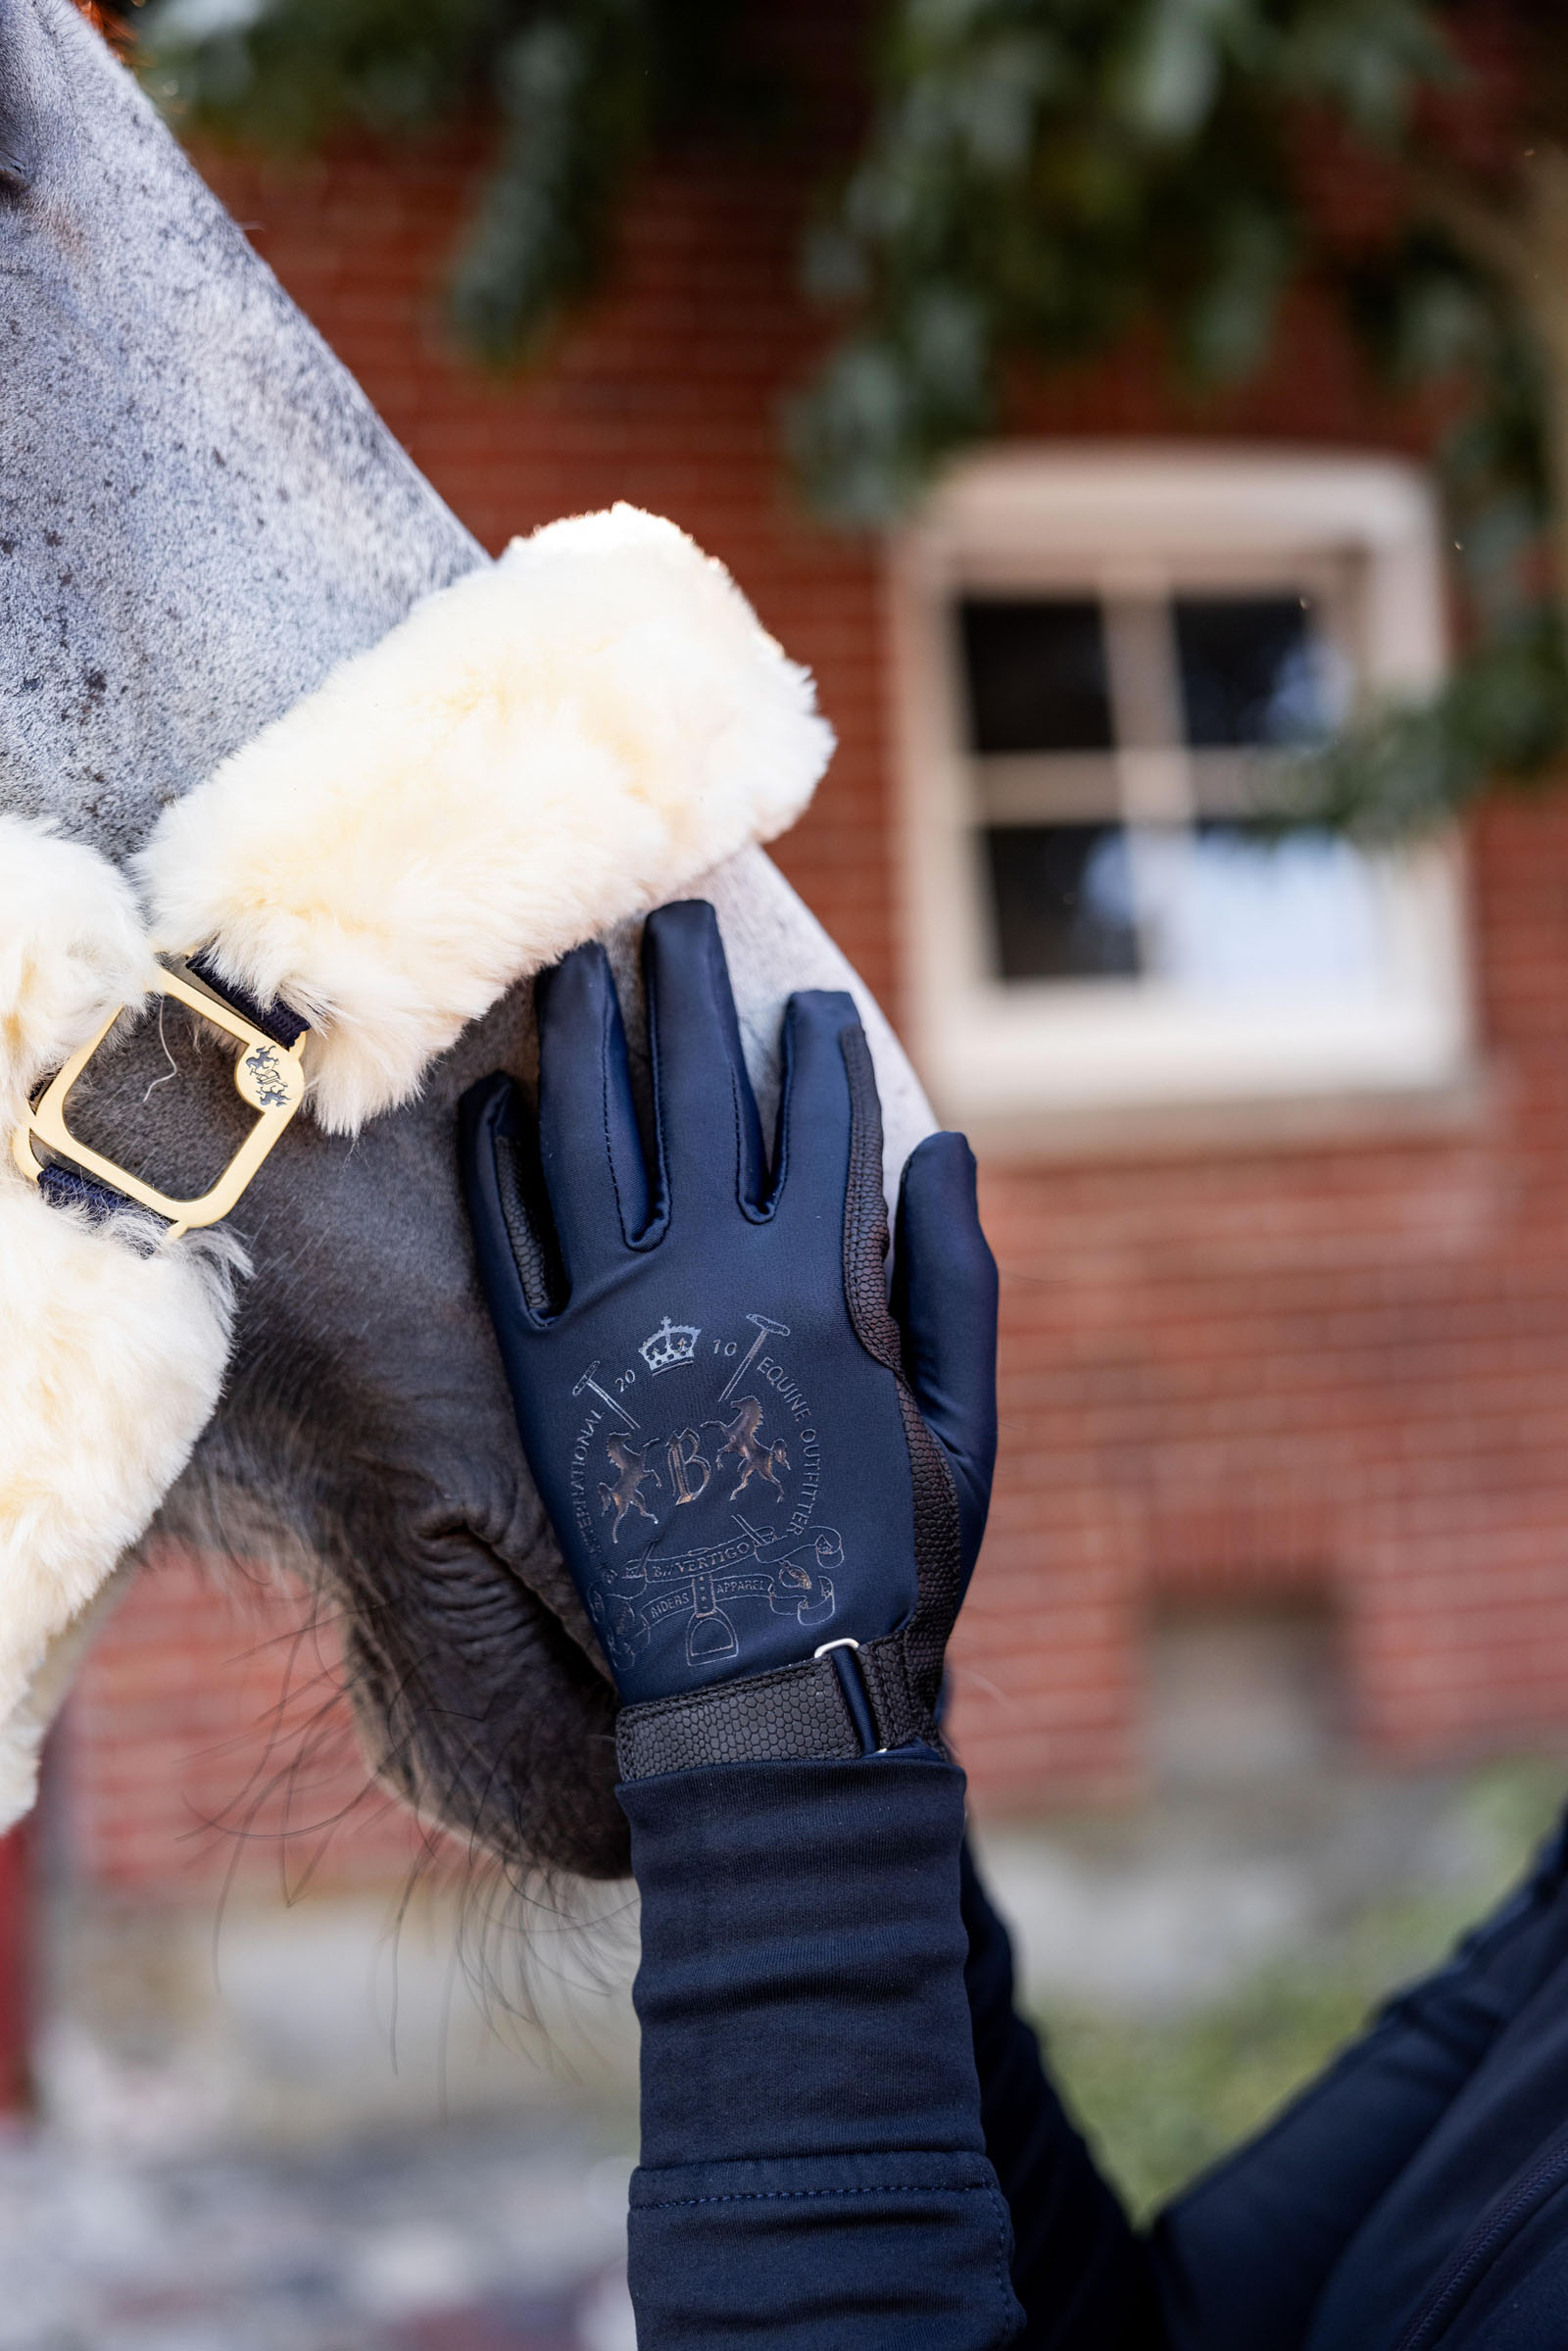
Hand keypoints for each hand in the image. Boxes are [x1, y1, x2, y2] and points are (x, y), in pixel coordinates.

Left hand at [460, 901, 996, 1775]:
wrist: (762, 1694)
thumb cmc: (883, 1566)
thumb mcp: (965, 1426)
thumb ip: (960, 1280)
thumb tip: (947, 1147)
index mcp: (824, 1282)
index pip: (821, 1119)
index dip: (817, 1046)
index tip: (810, 999)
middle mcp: (714, 1276)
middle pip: (694, 1093)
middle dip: (692, 992)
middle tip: (678, 920)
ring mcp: (619, 1319)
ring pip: (592, 1138)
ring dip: (588, 1038)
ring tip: (583, 966)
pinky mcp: (547, 1374)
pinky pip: (512, 1241)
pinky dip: (502, 1162)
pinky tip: (501, 1102)